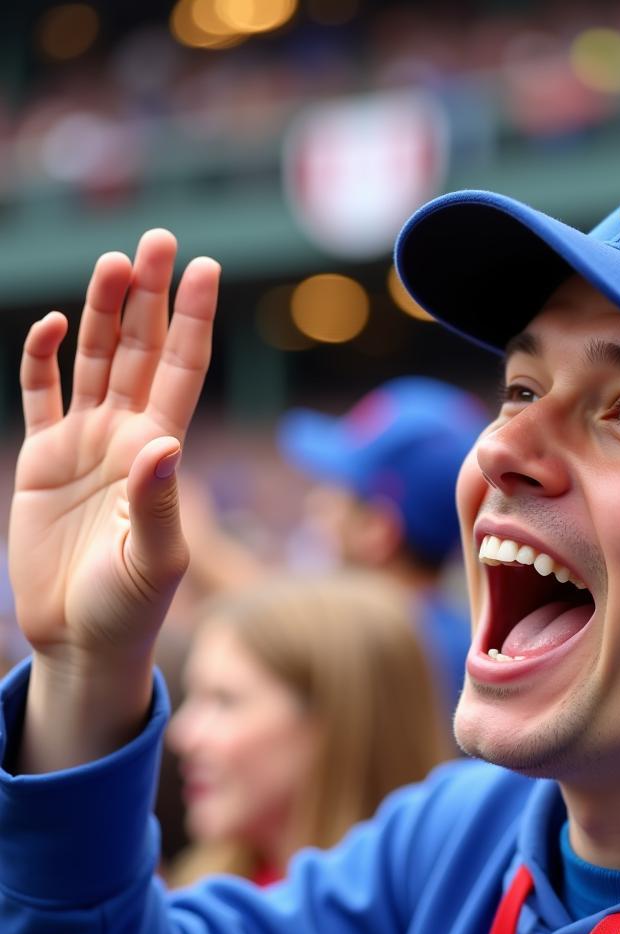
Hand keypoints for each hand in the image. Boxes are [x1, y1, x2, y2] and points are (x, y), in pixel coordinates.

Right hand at [7, 230, 218, 768]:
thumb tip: (162, 443)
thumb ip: (159, 502)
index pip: (184, 371)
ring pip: (97, 362)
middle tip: (158, 240)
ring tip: (115, 264)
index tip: (207, 268)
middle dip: (150, 297)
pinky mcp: (43, 461)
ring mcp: (86, 443)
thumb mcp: (155, 558)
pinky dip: (45, 359)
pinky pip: (42, 396)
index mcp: (163, 451)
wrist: (82, 637)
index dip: (194, 320)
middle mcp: (129, 436)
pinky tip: (56, 326)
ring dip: (104, 313)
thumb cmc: (131, 605)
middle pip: (142, 351)